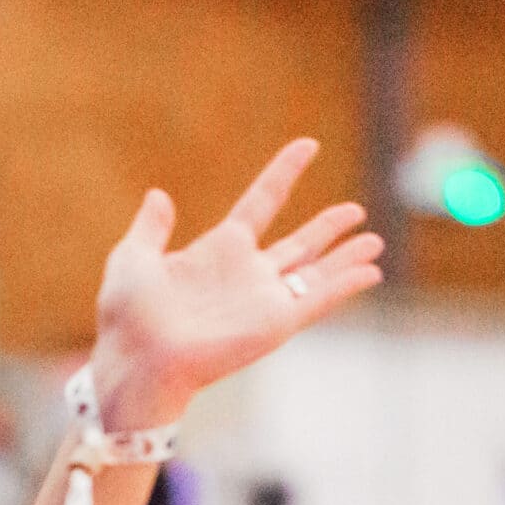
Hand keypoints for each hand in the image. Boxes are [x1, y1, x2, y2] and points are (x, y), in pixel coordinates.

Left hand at [87, 140, 383, 432]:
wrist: (138, 358)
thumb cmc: (128, 316)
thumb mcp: (133, 257)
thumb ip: (150, 227)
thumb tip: (158, 195)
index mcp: (217, 251)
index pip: (261, 203)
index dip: (284, 174)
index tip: (308, 146)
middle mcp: (246, 275)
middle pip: (298, 243)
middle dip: (327, 228)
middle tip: (356, 210)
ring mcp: (263, 301)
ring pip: (316, 271)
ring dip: (346, 257)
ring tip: (376, 241)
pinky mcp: (274, 325)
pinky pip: (318, 300)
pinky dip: (346, 285)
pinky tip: (371, 272)